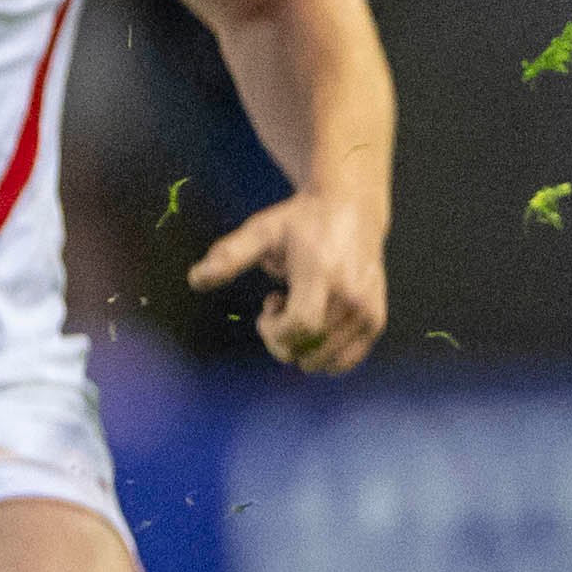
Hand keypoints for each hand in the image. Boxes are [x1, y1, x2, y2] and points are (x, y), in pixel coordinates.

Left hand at [193, 184, 388, 374]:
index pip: (300, 328)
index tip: (267, 307)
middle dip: (282, 338)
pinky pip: (345, 362)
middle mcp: (352, 296)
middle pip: (307, 350)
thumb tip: (195, 279)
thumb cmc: (301, 221)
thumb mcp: (261, 231)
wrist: (351, 209)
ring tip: (302, 308)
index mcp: (322, 274)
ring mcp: (367, 311)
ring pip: (323, 360)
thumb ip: (229, 256)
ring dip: (302, 344)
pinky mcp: (376, 320)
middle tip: (280, 303)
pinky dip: (323, 353)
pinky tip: (318, 320)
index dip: (274, 331)